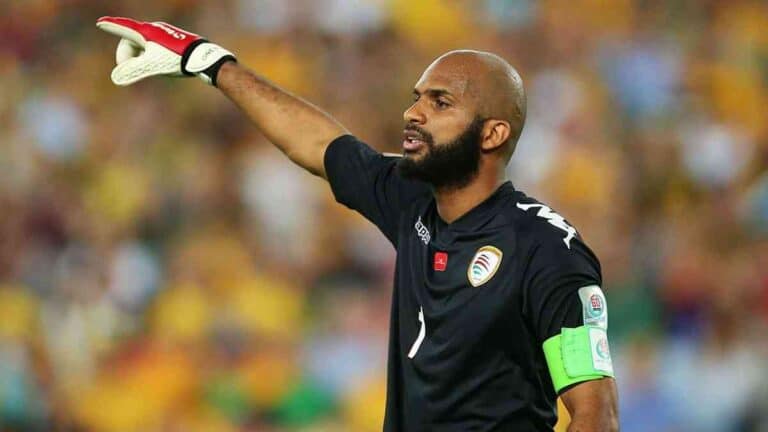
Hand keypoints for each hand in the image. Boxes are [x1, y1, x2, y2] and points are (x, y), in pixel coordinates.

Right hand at [96, 16, 235, 85]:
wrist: (202, 56)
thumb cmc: (176, 59)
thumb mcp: (153, 66)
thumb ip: (133, 71)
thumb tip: (116, 78)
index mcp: (146, 32)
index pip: (123, 28)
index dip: (111, 26)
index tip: (100, 23)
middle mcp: (153, 29)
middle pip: (132, 41)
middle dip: (128, 55)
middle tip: (130, 69)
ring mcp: (164, 33)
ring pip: (144, 45)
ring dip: (141, 57)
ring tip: (151, 68)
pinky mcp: (173, 40)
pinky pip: (155, 47)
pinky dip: (151, 56)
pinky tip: (162, 65)